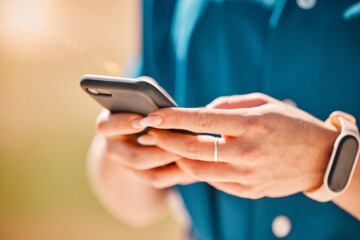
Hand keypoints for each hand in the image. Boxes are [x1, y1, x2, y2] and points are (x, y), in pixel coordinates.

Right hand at [95, 77, 195, 188]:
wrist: (139, 132)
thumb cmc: (143, 106)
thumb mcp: (142, 97)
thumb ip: (147, 93)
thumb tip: (158, 95)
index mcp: (109, 125)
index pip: (106, 126)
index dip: (123, 124)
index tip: (141, 120)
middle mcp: (115, 149)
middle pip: (134, 157)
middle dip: (160, 150)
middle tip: (180, 141)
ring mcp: (129, 167)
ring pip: (151, 174)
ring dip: (174, 164)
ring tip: (193, 153)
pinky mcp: (146, 177)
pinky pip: (163, 180)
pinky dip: (180, 174)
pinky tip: (196, 165)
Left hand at [138, 93, 338, 198]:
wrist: (320, 158)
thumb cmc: (290, 123)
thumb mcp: (262, 103)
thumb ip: (227, 106)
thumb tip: (199, 113)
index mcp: (251, 124)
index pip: (202, 121)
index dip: (173, 118)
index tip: (152, 116)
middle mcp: (247, 153)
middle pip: (192, 150)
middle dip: (166, 140)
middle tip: (151, 132)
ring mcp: (247, 176)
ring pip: (197, 170)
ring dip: (177, 157)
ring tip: (169, 145)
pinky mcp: (248, 191)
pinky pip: (213, 181)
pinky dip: (199, 169)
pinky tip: (193, 159)